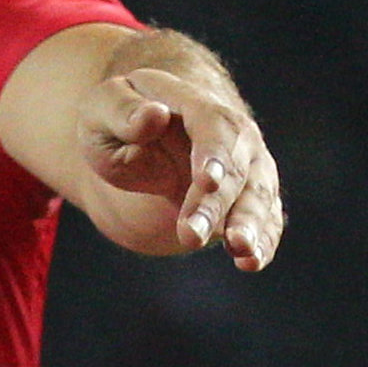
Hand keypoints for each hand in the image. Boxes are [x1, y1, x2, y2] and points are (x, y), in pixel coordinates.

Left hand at [75, 61, 283, 269]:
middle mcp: (233, 133)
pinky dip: (263, 242)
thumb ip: (122, 113)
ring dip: (250, 225)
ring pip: (257, 196)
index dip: (213, 154)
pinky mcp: (250, 198)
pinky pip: (265, 220)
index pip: (213, 125)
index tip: (205, 182)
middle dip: (216, 204)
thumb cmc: (119, 122)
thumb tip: (153, 115)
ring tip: (241, 252)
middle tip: (191, 236)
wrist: (148, 134)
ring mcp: (247, 166)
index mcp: (194, 103)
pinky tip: (251, 262)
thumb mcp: (103, 110)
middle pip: (236, 168)